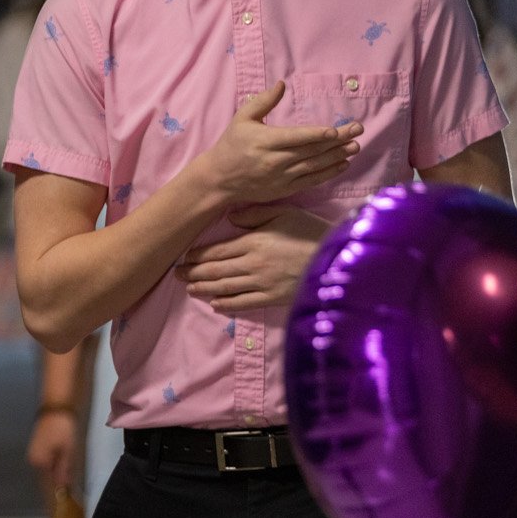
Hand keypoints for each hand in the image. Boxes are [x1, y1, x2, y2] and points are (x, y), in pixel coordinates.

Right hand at [28, 408, 80, 496]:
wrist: (55, 409)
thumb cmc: (62, 429)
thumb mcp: (68, 451)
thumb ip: (64, 469)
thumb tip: (62, 487)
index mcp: (40, 463)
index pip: (48, 485)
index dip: (56, 497)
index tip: (62, 508)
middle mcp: (33, 461)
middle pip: (45, 481)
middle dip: (55, 491)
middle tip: (68, 503)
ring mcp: (34, 455)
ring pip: (45, 474)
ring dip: (54, 482)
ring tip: (65, 494)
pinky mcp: (38, 450)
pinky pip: (45, 467)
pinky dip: (53, 473)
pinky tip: (60, 478)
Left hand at [177, 203, 331, 311]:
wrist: (339, 258)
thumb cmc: (312, 232)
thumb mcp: (285, 213)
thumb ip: (255, 214)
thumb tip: (230, 219)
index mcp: (253, 242)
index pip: (216, 251)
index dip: (197, 256)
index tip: (184, 257)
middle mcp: (252, 264)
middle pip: (215, 270)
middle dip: (193, 273)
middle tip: (177, 274)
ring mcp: (261, 284)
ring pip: (224, 288)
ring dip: (204, 288)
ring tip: (189, 288)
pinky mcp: (272, 298)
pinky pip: (243, 303)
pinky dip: (226, 305)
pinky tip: (214, 304)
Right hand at [193, 81, 361, 205]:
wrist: (218, 179)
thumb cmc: (231, 145)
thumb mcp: (241, 119)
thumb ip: (263, 101)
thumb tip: (282, 84)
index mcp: (264, 141)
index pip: (296, 137)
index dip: (317, 134)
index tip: (336, 130)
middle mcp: (275, 160)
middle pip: (311, 150)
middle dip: (337, 141)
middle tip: (357, 131)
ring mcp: (281, 177)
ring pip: (314, 166)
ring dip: (337, 156)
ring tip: (355, 146)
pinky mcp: (285, 188)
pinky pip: (311, 181)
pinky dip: (328, 173)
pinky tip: (342, 164)